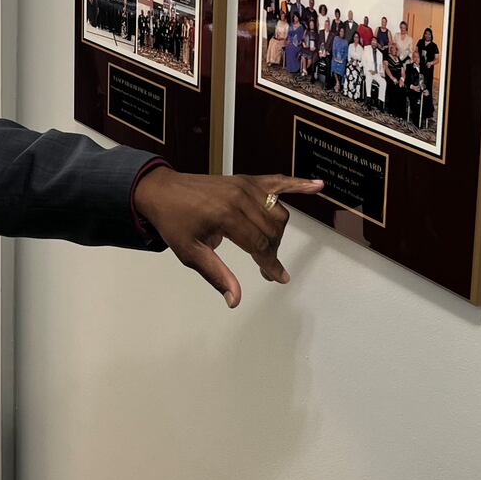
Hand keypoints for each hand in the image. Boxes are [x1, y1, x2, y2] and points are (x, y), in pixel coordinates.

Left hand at [133, 168, 322, 307]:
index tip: (278, 278)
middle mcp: (240, 197)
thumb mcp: (190, 253)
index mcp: (226, 216)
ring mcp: (246, 185)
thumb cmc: (174, 222)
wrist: (162, 191)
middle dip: (272, 252)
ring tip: (268, 248)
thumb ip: (217, 275)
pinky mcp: (247, 179)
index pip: (260, 246)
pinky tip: (318, 185)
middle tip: (265, 268)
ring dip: (278, 232)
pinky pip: (278, 181)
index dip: (270, 265)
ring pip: (278, 213)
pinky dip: (299, 183)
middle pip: (272, 231)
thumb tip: (235, 300)